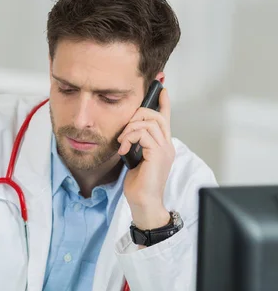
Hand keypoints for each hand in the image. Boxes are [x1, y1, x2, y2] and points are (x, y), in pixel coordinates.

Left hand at [118, 88, 174, 229]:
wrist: (144, 203)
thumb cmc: (139, 185)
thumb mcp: (135, 159)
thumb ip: (136, 144)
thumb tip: (127, 133)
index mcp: (163, 145)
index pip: (167, 118)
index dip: (164, 102)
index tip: (162, 87)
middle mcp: (167, 145)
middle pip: (156, 115)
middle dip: (137, 116)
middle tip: (124, 131)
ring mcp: (165, 149)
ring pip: (150, 122)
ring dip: (130, 128)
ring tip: (122, 142)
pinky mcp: (158, 154)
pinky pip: (144, 134)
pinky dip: (130, 138)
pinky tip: (124, 149)